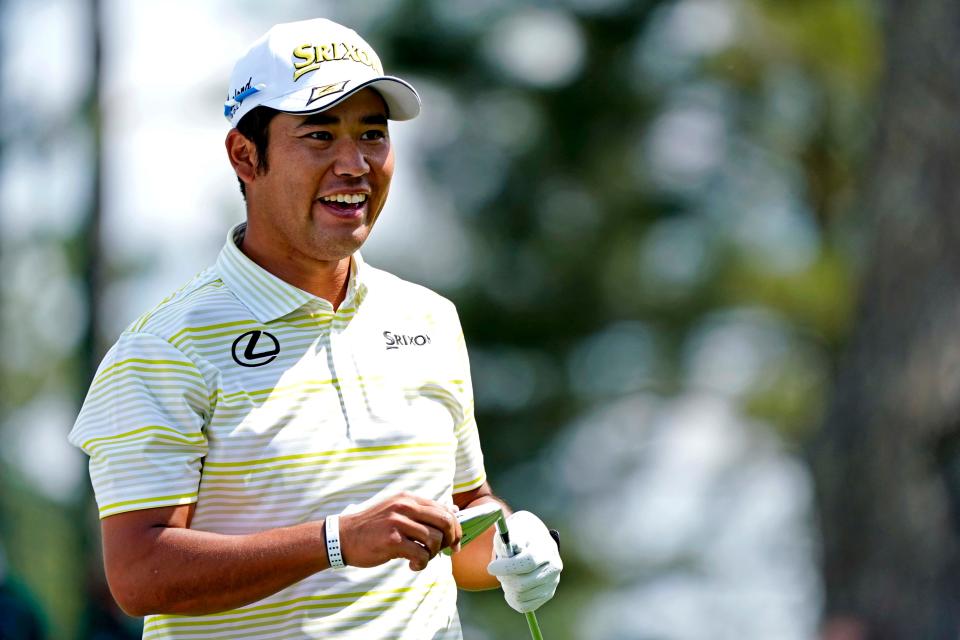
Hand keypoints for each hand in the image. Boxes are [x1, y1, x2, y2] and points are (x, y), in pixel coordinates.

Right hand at [338, 492, 461, 571]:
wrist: (343, 537)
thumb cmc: (373, 527)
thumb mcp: (398, 512)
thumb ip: (423, 512)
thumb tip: (454, 510)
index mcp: (408, 498)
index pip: (444, 510)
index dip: (455, 527)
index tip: (455, 542)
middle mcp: (405, 506)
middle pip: (445, 521)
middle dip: (451, 539)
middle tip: (446, 552)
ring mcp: (398, 522)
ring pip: (434, 539)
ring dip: (433, 554)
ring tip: (421, 558)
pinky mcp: (392, 539)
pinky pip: (421, 554)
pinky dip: (421, 563)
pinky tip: (411, 565)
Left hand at [486, 511, 561, 612]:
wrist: (532, 539)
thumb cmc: (518, 533)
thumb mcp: (513, 530)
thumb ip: (511, 539)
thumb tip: (511, 549)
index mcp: (546, 548)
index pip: (528, 563)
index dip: (507, 568)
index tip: (491, 568)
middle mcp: (554, 567)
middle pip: (523, 583)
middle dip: (504, 578)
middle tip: (497, 570)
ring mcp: (552, 582)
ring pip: (521, 596)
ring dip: (507, 587)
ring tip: (506, 574)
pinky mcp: (547, 594)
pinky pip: (524, 606)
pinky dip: (512, 598)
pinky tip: (510, 586)